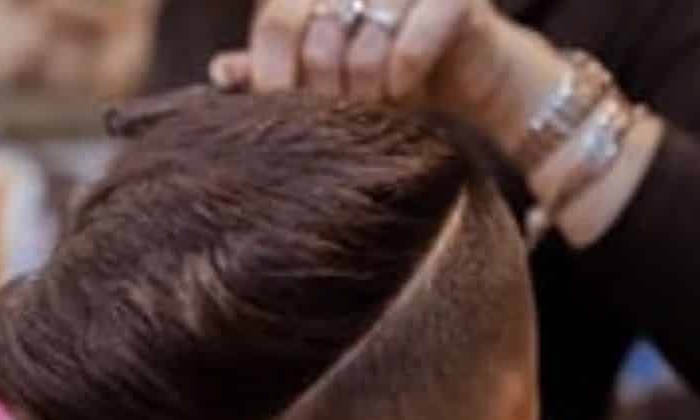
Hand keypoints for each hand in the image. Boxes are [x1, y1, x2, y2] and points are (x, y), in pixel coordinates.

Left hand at [208, 0, 566, 162]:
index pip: (276, 21)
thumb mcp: (332, 75)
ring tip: (375, 110)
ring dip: (366, 93)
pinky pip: (409, 46)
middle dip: (324, 92)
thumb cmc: (396, 72)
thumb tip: (221, 71)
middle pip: (315, 36)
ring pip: (362, 45)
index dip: (272, 74)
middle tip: (339, 118)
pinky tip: (404, 93)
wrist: (479, 74)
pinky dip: (401, 79)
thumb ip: (276, 69)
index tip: (281, 113)